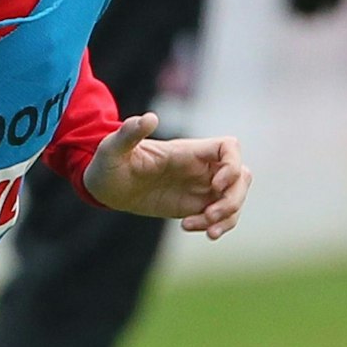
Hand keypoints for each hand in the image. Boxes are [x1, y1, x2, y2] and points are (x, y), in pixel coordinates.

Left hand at [81, 112, 251, 238]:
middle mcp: (199, 168)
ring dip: (227, 217)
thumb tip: (150, 118)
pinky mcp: (194, 206)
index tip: (215, 185)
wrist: (106, 186)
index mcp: (188, 151)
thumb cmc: (108, 161)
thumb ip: (130, 132)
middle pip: (241, 177)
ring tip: (200, 228)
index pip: (229, 148)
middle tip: (209, 215)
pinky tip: (187, 227)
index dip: (232, 166)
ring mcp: (199, 187)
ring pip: (234, 199)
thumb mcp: (114, 147)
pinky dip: (213, 226)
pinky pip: (219, 217)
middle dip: (233, 199)